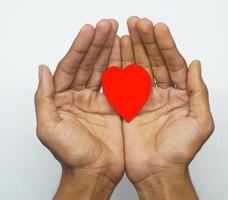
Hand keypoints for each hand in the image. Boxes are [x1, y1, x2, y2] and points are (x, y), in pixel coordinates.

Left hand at [35, 19, 123, 199]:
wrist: (95, 173)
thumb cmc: (71, 155)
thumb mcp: (49, 127)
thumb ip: (44, 98)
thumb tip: (42, 69)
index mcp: (62, 98)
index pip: (70, 66)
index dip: (80, 47)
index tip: (90, 30)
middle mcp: (79, 96)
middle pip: (89, 64)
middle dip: (98, 43)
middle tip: (109, 25)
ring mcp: (97, 100)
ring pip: (104, 70)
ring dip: (110, 51)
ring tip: (118, 32)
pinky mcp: (113, 107)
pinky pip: (118, 84)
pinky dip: (122, 69)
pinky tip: (126, 54)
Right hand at [121, 17, 213, 198]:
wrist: (158, 172)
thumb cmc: (180, 152)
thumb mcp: (201, 122)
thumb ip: (199, 91)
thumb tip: (196, 64)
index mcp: (181, 95)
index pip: (174, 64)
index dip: (166, 46)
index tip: (157, 29)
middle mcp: (164, 94)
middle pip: (155, 61)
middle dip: (147, 41)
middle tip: (138, 22)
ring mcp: (146, 99)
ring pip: (139, 68)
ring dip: (134, 49)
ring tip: (127, 29)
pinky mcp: (130, 106)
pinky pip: (125, 83)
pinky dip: (121, 67)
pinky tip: (118, 51)